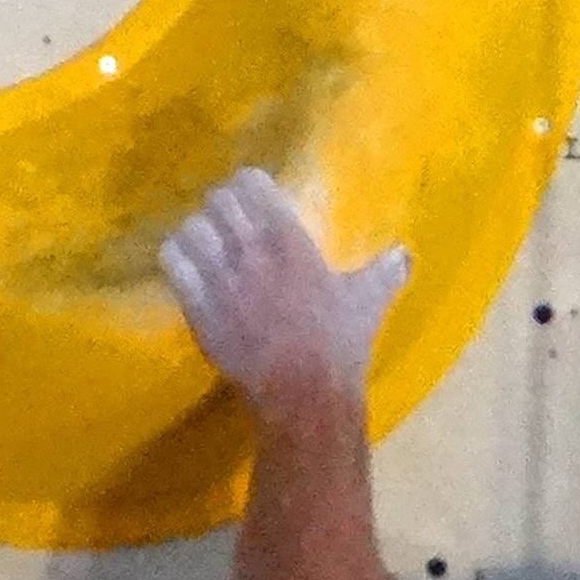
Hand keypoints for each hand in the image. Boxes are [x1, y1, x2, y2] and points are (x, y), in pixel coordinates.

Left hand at [159, 167, 410, 402]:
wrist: (305, 396)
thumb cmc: (339, 345)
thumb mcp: (367, 302)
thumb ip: (385, 271)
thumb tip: (405, 255)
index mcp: (290, 238)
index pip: (251, 183)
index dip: (247, 187)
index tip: (251, 198)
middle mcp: (251, 250)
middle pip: (217, 201)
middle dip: (221, 209)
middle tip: (226, 223)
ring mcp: (220, 278)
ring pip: (191, 228)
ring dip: (196, 233)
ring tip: (204, 245)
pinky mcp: (198, 308)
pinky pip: (173, 262)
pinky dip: (177, 259)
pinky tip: (185, 268)